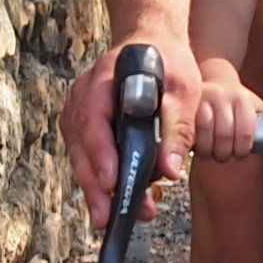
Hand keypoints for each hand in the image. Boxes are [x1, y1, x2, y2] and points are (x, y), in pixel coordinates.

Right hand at [61, 30, 197, 223]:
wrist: (153, 43)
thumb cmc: (168, 63)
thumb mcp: (184, 90)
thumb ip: (177, 128)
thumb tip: (170, 171)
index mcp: (104, 79)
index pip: (93, 119)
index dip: (99, 153)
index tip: (111, 181)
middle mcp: (83, 96)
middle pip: (80, 145)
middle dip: (93, 186)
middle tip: (107, 217)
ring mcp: (78, 111)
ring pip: (79, 156)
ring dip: (95, 189)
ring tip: (116, 218)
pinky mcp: (83, 126)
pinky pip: (85, 156)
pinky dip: (98, 180)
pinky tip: (116, 200)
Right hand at [193, 61, 259, 160]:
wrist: (214, 82)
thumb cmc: (238, 103)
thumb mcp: (257, 109)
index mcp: (242, 99)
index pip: (245, 135)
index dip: (242, 149)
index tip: (240, 152)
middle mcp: (221, 97)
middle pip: (223, 139)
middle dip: (225, 152)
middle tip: (224, 153)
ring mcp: (200, 100)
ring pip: (204, 139)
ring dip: (209, 151)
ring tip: (212, 149)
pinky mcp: (184, 108)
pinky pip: (188, 136)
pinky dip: (194, 145)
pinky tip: (198, 145)